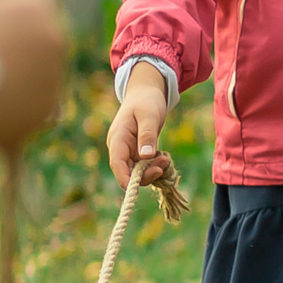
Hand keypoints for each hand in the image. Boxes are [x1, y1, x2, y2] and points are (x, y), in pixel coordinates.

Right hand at [0, 0, 68, 151]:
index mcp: (36, 6)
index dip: (12, 1)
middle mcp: (55, 40)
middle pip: (44, 31)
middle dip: (23, 35)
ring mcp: (53, 78)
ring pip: (41, 68)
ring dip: (22, 69)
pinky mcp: (43, 110)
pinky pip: (33, 102)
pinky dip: (18, 101)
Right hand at [106, 63, 170, 186]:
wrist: (147, 93)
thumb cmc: (147, 101)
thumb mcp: (149, 115)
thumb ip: (148, 135)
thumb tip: (146, 156)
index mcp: (118, 139)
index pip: (117, 164)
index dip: (125, 179)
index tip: (136, 189)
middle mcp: (120, 148)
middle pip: (127, 172)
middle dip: (145, 174)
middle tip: (164, 163)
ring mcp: (128, 151)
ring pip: (137, 171)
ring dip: (152, 170)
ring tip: (166, 159)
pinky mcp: (136, 152)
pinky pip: (143, 166)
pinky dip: (154, 166)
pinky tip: (163, 158)